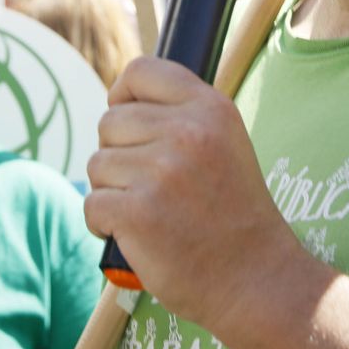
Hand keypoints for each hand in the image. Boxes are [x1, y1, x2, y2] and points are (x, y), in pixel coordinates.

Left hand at [84, 57, 303, 330]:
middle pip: (110, 122)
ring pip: (97, 165)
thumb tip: (120, 100)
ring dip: (112, 192)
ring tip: (149, 212)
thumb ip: (181, 116)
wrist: (255, 277)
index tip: (129, 125)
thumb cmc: (233, 214)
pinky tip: (135, 235)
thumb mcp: (225, 143)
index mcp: (210, 107)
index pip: (140, 71)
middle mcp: (187, 131)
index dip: (123, 96)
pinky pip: (92, 204)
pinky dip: (104, 225)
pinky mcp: (138, 212)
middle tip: (150, 186)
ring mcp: (161, 171)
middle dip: (118, 155)